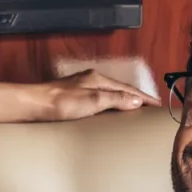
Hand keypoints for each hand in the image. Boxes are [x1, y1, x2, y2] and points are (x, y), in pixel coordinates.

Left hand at [34, 69, 161, 121]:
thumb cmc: (61, 103)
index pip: (128, 88)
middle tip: (150, 108)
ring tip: (134, 111)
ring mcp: (81, 88)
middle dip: (136, 98)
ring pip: (109, 94)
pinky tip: (108, 112)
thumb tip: (137, 100)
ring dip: (123, 101)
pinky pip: (99, 99)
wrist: (33, 105)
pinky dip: (110, 105)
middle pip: (120, 89)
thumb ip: (116, 99)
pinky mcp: (73, 97)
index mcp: (98, 79)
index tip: (158, 105)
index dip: (144, 97)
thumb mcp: (93, 101)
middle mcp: (91, 80)